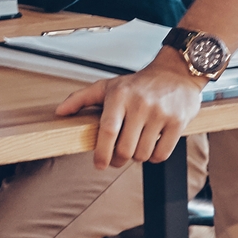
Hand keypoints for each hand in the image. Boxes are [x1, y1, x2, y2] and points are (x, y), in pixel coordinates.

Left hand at [61, 52, 206, 167]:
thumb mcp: (108, 86)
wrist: (176, 73)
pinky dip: (154, 157)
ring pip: (143, 154)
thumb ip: (81, 98)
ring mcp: (160, 113)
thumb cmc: (138, 84)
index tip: (98, 164)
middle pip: (125, 148)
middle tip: (118, 157)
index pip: (108, 130)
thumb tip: (59, 112)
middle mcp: (140, 104)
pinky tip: (151, 146)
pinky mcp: (178, 122)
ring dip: (137, 157)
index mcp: (119, 95)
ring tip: (136, 145)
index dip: (101, 152)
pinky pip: (162, 154)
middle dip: (118, 159)